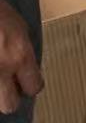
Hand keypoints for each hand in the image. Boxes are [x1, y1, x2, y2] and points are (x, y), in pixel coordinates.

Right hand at [0, 0, 39, 116]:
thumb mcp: (20, 28)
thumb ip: (24, 51)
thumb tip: (26, 68)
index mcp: (19, 55)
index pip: (34, 87)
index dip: (31, 87)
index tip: (28, 84)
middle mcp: (0, 69)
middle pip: (9, 105)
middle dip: (9, 99)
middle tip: (8, 87)